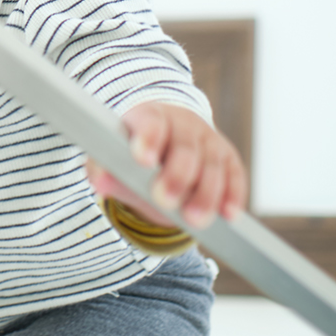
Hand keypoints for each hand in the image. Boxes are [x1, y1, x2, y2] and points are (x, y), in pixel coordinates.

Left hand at [85, 102, 246, 229]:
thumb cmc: (134, 154)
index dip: (148, 138)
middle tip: (165, 199)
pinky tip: (228, 214)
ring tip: (194, 219)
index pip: (151, 122)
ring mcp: (208, 140)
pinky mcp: (228, 158)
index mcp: (149, 117)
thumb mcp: (115, 160)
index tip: (142, 159)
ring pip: (211, 164)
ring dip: (206, 193)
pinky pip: (234, 175)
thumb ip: (105, 169)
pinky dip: (232, 195)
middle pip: (185, 148)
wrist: (165, 146)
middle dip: (177, 175)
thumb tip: (100, 182)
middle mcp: (182, 124)